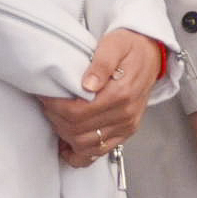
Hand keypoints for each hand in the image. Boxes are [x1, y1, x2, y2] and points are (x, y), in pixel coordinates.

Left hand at [42, 29, 160, 166]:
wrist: (150, 54)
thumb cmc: (130, 47)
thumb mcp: (115, 44)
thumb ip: (102, 62)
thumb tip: (88, 84)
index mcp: (121, 93)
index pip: (79, 112)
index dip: (56, 107)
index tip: (46, 97)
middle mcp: (125, 114)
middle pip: (79, 130)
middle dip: (56, 119)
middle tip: (47, 105)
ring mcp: (126, 126)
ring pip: (86, 145)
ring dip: (65, 135)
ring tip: (56, 118)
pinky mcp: (125, 132)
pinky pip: (99, 152)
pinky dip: (80, 153)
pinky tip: (67, 145)